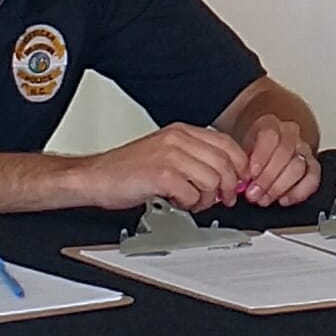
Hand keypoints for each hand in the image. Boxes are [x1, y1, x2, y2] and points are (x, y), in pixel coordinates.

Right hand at [87, 120, 254, 211]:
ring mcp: (170, 156)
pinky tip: (177, 202)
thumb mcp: (165, 153)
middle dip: (227, 187)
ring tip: (191, 201)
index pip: (227, 144)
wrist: (95, 177)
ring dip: (206, 198)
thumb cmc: (127, 169)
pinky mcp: (162, 175)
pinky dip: (189, 204)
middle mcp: (178, 139)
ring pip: (213, 180)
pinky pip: (193, 194)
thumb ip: (194, 158)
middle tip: (219, 199)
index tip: (238, 181)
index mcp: (181, 132)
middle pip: (225, 163)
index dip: (239, 166)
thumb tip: (225, 174)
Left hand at [230, 103, 323, 204]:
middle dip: (268, 178)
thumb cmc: (251, 152)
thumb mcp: (241, 151)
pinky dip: (299, 192)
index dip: (261, 157)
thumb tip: (239, 182)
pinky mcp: (312, 165)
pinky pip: (312, 179)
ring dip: (280, 187)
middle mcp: (290, 134)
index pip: (270, 136)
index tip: (251, 174)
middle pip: (285, 153)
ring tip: (265, 198)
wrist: (264, 152)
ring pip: (299, 167)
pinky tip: (284, 199)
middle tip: (254, 193)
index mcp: (270, 124)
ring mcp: (303, 149)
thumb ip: (241, 163)